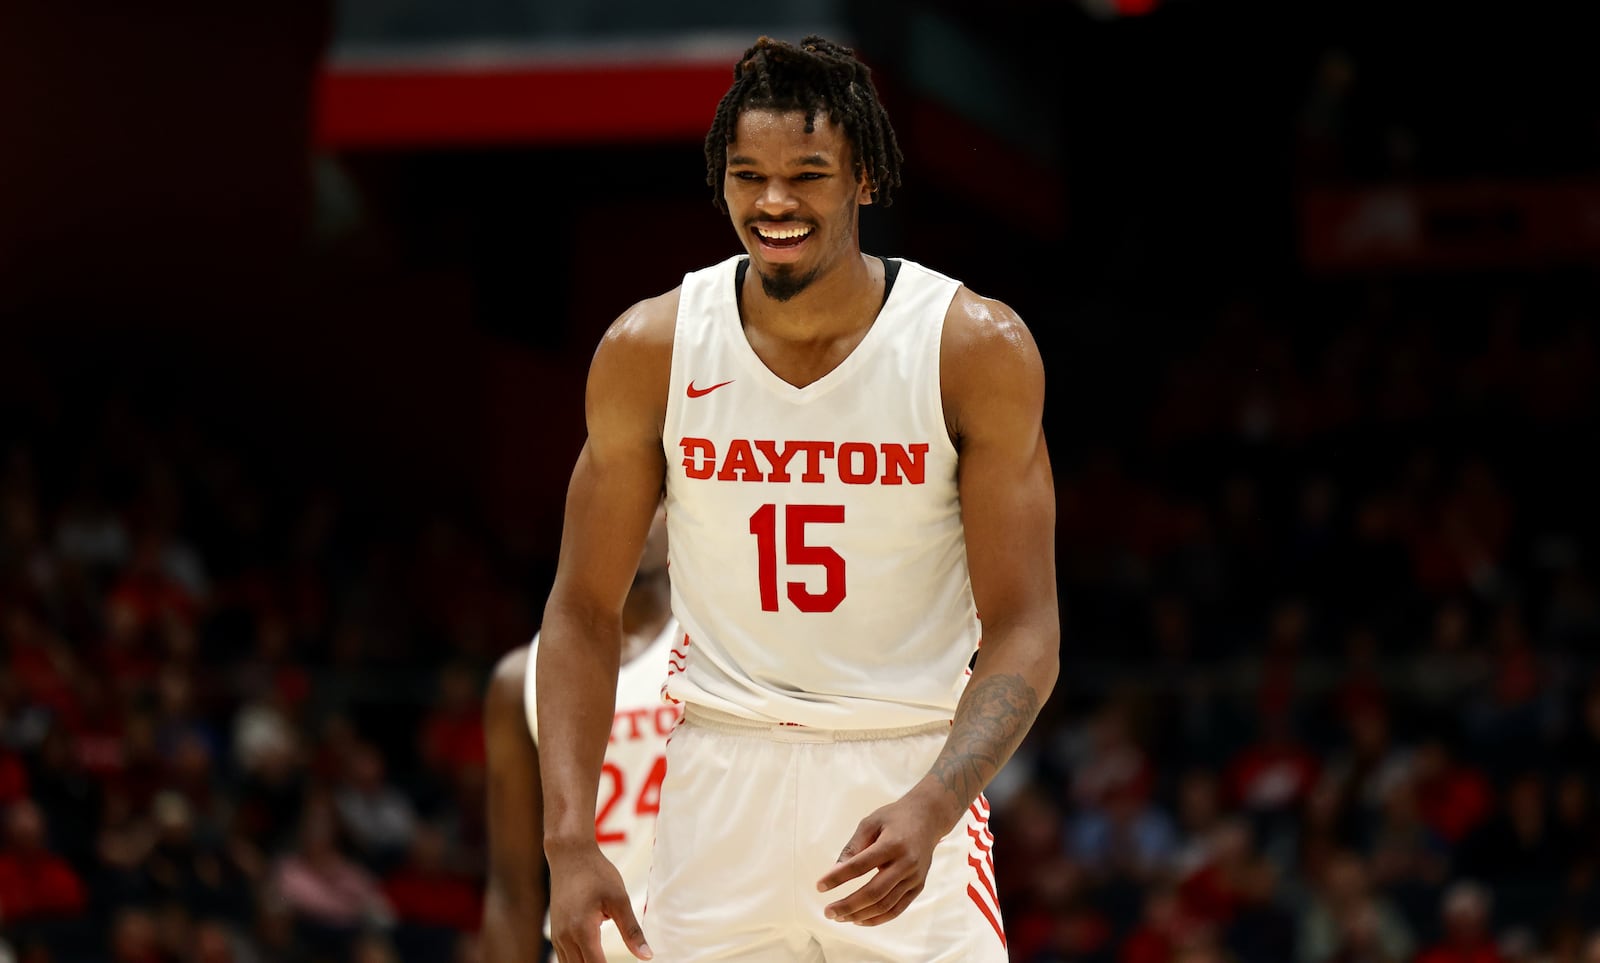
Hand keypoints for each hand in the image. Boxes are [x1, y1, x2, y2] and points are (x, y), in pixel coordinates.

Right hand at [547, 843, 651, 961]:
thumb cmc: (596, 873)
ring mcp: (558, 936)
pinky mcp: (556, 932)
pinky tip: (591, 961)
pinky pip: (565, 959)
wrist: (570, 855)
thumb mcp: (619, 899)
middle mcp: (565, 937)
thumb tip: (647, 956)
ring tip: (603, 962)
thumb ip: (632, 931)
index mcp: (582, 930)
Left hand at [815, 790, 950, 925]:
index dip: (838, 877)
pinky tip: (859, 919)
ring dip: (859, 915)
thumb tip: (835, 871)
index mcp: (892, 844)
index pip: (860, 865)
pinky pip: (897, 909)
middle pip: (874, 893)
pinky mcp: (918, 886)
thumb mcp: (871, 823)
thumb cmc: (895, 818)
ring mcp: (914, 878)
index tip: (820, 886)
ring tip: (839, 917)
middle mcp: (906, 863)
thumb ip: (853, 847)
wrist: (928, 818)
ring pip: (885, 905)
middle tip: (828, 911)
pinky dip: (877, 919)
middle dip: (848, 905)